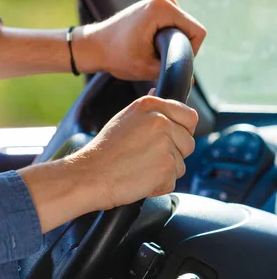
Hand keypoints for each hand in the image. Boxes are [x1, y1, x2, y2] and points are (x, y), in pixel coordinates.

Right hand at [20, 94, 197, 232]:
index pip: (190, 117)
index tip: (168, 142)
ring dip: (164, 172)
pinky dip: (158, 186)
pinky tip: (139, 180)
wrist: (89, 175)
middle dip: (173, 155)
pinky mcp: (166, 167)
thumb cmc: (103, 152)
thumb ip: (148, 110)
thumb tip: (157, 92)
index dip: (182, 132)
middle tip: (146, 159)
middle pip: (188, 143)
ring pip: (181, 165)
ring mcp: (165, 144)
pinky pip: (172, 181)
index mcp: (152, 105)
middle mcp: (161, 121)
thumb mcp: (125, 119)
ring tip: (139, 169)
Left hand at [74, 0, 205, 79]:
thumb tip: (190, 81)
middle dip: (179, 48)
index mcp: (163, 7)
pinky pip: (175, 25)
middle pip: (190, 29)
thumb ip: (170, 71)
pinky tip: (149, 45)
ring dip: (172, 44)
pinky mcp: (158, 4)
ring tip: (150, 52)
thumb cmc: (116, 56)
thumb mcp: (145, 68)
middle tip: (156, 60)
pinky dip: (167, 38)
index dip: (190, 53)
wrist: (95, 46)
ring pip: (183, 28)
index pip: (197, 32)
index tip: (170, 63)